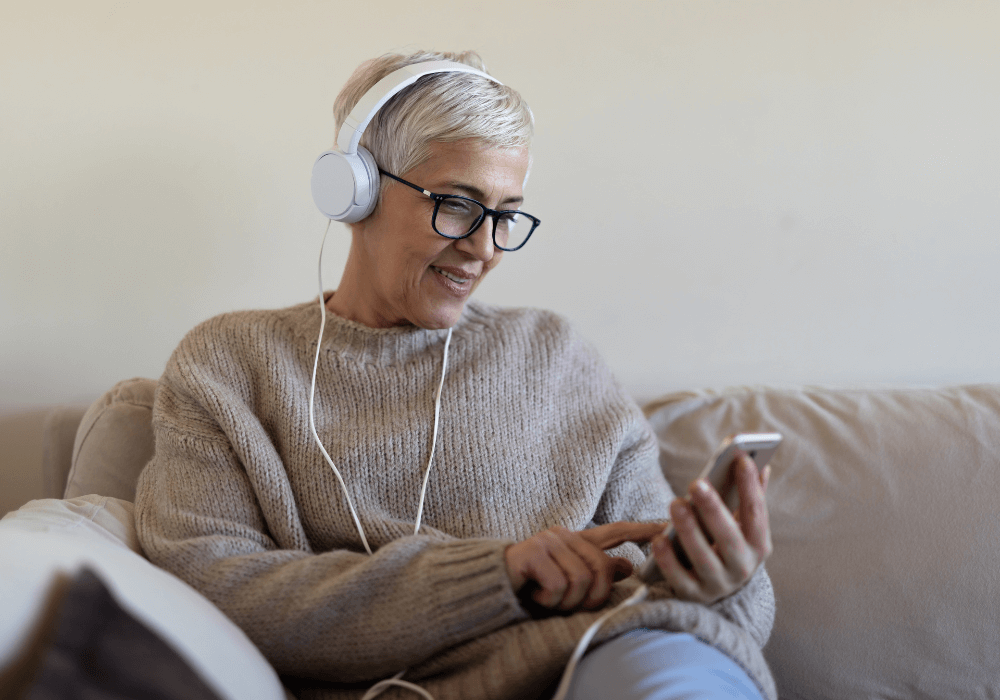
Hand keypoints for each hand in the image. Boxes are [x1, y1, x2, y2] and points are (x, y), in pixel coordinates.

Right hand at [505, 521, 664, 610]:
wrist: (491, 584)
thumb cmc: (531, 586)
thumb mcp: (568, 582)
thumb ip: (595, 570)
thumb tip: (626, 566)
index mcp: (576, 541)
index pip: (616, 531)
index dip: (642, 530)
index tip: (665, 528)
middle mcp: (565, 535)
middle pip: (602, 569)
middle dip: (592, 598)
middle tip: (569, 606)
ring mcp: (549, 542)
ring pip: (581, 581)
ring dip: (565, 603)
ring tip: (547, 600)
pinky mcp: (534, 554)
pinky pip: (559, 586)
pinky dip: (549, 600)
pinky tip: (535, 595)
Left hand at [650, 452, 771, 603]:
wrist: (721, 594)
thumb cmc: (729, 546)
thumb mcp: (744, 528)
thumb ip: (750, 497)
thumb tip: (756, 462)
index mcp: (758, 545)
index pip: (756, 514)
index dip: (751, 487)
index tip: (741, 460)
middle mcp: (742, 567)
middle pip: (729, 538)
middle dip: (713, 510)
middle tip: (696, 483)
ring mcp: (718, 584)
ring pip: (704, 559)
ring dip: (690, 531)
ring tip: (676, 503)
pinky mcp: (693, 595)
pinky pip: (679, 579)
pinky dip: (669, 561)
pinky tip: (658, 539)